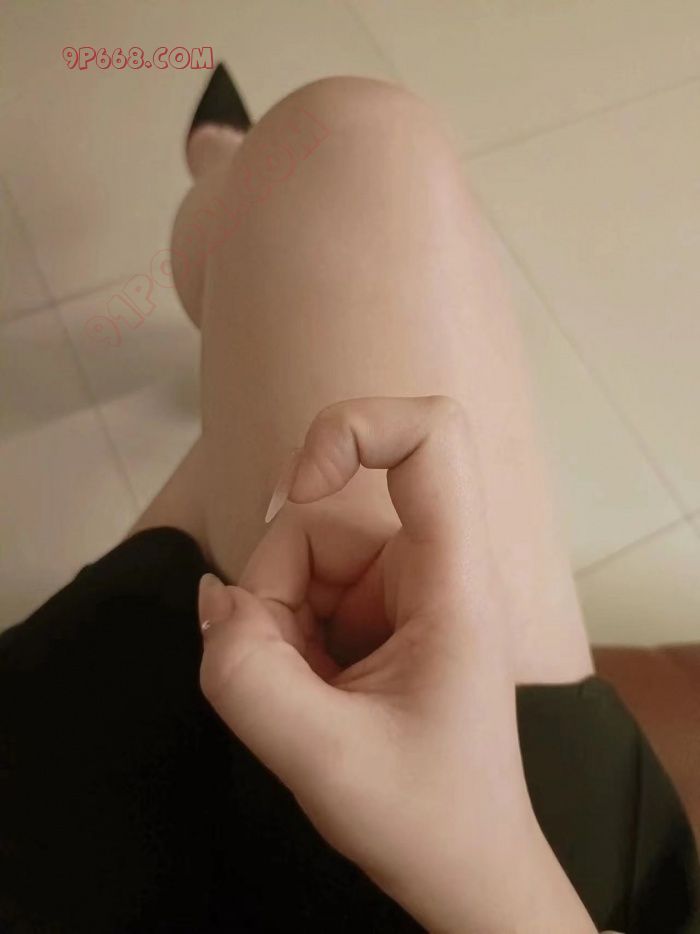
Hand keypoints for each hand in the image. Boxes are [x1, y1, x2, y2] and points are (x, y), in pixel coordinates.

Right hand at [198, 396, 594, 932]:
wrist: (461, 867)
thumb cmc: (427, 817)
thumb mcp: (325, 760)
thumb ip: (244, 676)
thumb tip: (214, 600)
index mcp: (451, 579)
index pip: (431, 435)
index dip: (353, 427)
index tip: (302, 485)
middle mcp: (427, 567)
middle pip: (316, 521)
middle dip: (272, 599)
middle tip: (289, 686)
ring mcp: (395, 589)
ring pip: (294, 562)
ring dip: (274, 631)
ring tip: (306, 704)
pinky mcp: (369, 614)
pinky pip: (295, 597)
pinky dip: (281, 644)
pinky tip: (309, 699)